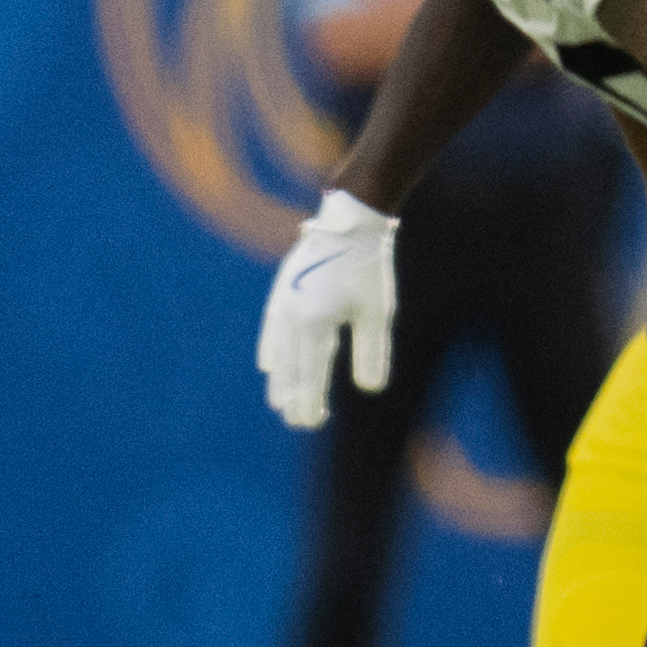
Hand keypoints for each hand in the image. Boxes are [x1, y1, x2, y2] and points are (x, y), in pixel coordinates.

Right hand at [257, 190, 395, 429]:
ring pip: (279, 352)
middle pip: (291, 368)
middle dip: (294, 397)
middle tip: (298, 422)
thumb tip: (370, 390)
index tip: (310, 424)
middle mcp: (293, 317)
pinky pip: (272, 330)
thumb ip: (372, 353)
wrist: (349, 222)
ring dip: (280, 380)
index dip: (309, 402)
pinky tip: (269, 366)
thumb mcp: (377, 314)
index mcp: (315, 324)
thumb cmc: (368, 268)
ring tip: (280, 403)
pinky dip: (271, 351)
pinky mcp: (283, 292)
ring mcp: (284, 303)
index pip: (310, 375)